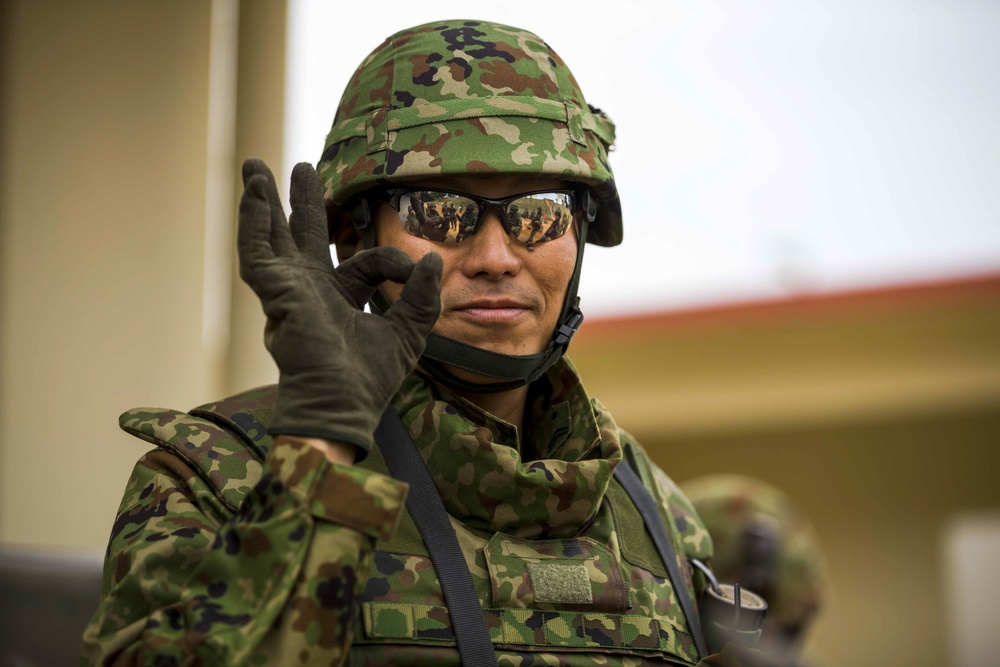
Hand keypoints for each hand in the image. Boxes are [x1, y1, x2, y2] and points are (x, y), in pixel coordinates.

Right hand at [238, 158, 440, 457]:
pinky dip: (253, 223)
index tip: (412, 269)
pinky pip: (257, 253)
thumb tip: (430, 258)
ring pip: (271, 237)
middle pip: (303, 236)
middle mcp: (311, 290)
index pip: (365, 261)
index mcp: (341, 298)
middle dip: (300, 202)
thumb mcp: (408, 333)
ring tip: (255, 166)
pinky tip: (254, 197)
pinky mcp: (275, 294)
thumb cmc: (369, 380)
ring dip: (263, 201)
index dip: (392, 261)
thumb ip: (422, 297)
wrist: (343, 405)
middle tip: (299, 167)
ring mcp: (289, 290)